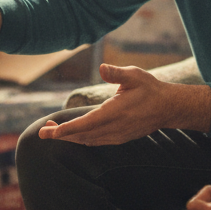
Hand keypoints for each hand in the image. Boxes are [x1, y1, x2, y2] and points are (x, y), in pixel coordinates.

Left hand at [37, 63, 210, 145]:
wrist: (168, 108)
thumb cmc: (150, 89)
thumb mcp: (135, 75)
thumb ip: (117, 73)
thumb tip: (102, 67)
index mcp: (115, 112)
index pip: (84, 124)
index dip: (65, 129)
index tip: (49, 132)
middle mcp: (114, 128)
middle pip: (82, 135)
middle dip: (61, 134)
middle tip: (42, 131)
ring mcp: (117, 136)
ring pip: (88, 140)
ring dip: (70, 137)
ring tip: (53, 130)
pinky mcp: (119, 138)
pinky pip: (96, 142)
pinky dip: (82, 139)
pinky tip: (74, 134)